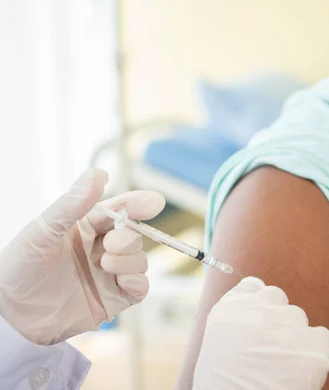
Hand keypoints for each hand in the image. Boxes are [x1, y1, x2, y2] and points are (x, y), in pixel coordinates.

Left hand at [0, 169, 164, 344]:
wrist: (9, 315)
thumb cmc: (19, 267)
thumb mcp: (43, 231)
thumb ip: (72, 204)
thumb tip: (99, 173)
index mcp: (85, 227)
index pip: (119, 210)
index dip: (137, 204)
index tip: (154, 202)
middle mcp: (100, 248)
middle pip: (133, 235)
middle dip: (128, 236)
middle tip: (111, 243)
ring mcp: (108, 274)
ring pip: (139, 260)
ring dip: (130, 259)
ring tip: (106, 264)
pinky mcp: (113, 299)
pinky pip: (139, 288)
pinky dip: (138, 282)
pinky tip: (123, 281)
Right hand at [193, 277, 328, 389]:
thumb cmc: (223, 383)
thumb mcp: (216, 343)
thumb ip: (238, 318)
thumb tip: (258, 302)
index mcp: (232, 307)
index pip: (254, 287)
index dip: (258, 306)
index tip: (257, 324)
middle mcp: (261, 309)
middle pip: (278, 300)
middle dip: (276, 321)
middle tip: (268, 349)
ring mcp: (289, 326)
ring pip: (298, 318)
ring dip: (293, 336)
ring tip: (280, 365)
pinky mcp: (313, 349)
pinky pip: (322, 338)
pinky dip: (314, 352)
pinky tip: (299, 370)